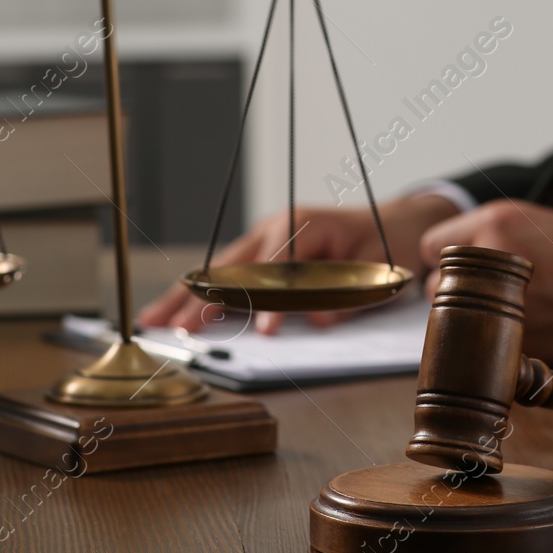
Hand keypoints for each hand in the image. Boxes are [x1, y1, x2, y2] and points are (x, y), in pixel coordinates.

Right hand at [137, 192, 460, 333]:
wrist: (398, 220)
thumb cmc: (386, 239)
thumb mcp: (376, 266)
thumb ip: (346, 294)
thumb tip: (315, 319)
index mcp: (303, 224)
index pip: (277, 268)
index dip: (267, 302)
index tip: (262, 332)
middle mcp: (276, 228)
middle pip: (232, 267)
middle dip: (203, 300)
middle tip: (179, 329)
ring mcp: (265, 239)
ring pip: (219, 270)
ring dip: (186, 297)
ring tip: (154, 320)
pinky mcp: (262, 253)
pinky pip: (228, 273)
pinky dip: (200, 293)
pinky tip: (176, 311)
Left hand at [418, 199, 552, 368]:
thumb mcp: (546, 228)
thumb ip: (499, 243)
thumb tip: (462, 265)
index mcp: (498, 223)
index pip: (434, 246)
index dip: (447, 264)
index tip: (464, 275)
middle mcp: (492, 260)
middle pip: (436, 288)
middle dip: (456, 298)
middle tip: (490, 304)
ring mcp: (503, 306)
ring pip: (456, 325)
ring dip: (473, 327)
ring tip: (514, 322)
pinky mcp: (519, 348)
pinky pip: (488, 353)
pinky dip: (502, 352)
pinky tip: (536, 339)